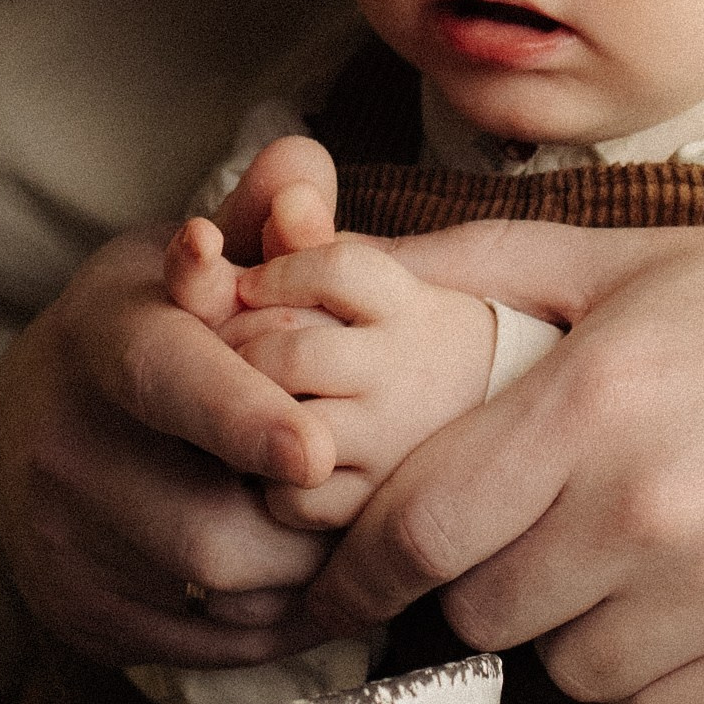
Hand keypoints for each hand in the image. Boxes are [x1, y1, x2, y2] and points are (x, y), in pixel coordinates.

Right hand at [0, 222, 344, 670]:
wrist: (30, 425)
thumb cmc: (146, 332)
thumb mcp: (184, 261)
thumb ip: (257, 219)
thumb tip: (303, 167)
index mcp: (103, 342)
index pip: (167, 382)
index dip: (238, 418)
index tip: (313, 450)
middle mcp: (64, 448)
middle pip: (208, 524)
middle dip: (310, 525)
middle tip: (374, 504)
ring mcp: (63, 541)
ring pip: (219, 593)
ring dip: (307, 575)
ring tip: (346, 534)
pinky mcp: (81, 611)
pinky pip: (210, 643)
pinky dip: (279, 620)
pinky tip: (307, 580)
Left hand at [221, 235, 503, 531]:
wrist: (480, 413)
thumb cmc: (389, 336)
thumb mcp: (362, 283)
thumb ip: (311, 240)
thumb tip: (287, 199)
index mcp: (405, 301)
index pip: (338, 269)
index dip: (276, 273)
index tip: (249, 284)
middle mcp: (406, 371)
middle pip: (292, 353)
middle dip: (237, 346)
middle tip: (223, 348)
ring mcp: (396, 441)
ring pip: (291, 424)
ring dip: (249, 411)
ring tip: (245, 398)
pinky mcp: (378, 503)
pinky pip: (295, 496)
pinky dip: (266, 480)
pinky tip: (271, 456)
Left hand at [302, 210, 703, 703]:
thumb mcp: (634, 259)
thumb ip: (488, 264)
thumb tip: (358, 260)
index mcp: (591, 401)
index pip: (419, 524)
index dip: (356, 570)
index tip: (332, 589)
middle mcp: (644, 503)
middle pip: (481, 610)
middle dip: (480, 583)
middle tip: (521, 545)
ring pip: (565, 671)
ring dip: (570, 634)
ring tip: (621, 568)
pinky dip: (648, 684)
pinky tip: (680, 617)